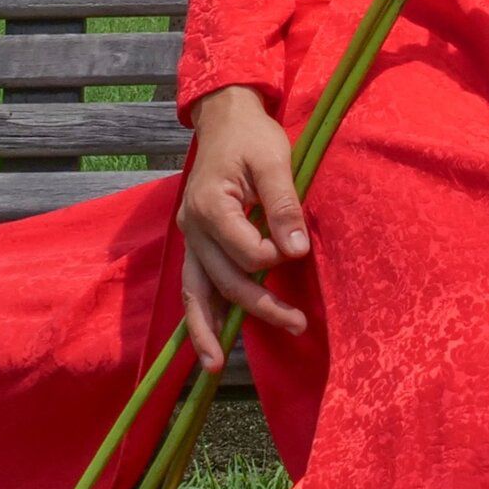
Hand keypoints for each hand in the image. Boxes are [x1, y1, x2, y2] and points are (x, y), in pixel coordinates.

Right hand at [177, 85, 310, 369]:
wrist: (224, 120)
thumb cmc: (252, 137)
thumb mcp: (274, 159)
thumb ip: (284, 203)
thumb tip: (296, 250)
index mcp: (211, 205)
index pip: (244, 250)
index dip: (272, 258)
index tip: (297, 252)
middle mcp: (192, 227)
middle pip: (223, 280)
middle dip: (259, 307)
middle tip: (299, 325)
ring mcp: (190, 239)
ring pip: (196, 293)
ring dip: (209, 329)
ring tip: (215, 368)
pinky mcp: (196, 245)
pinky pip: (194, 287)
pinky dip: (200, 317)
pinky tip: (207, 346)